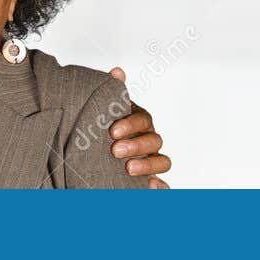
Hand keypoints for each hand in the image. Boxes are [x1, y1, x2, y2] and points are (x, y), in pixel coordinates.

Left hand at [109, 67, 171, 188]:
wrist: (96, 153)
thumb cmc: (104, 130)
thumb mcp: (106, 112)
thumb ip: (112, 93)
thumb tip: (117, 71)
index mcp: (139, 122)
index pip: (143, 120)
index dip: (131, 124)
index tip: (112, 131)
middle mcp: (149, 141)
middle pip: (154, 141)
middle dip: (137, 146)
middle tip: (115, 150)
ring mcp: (152, 161)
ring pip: (163, 162)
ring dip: (148, 166)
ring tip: (128, 169)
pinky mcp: (152, 181)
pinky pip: (163, 186)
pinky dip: (160, 188)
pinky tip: (149, 188)